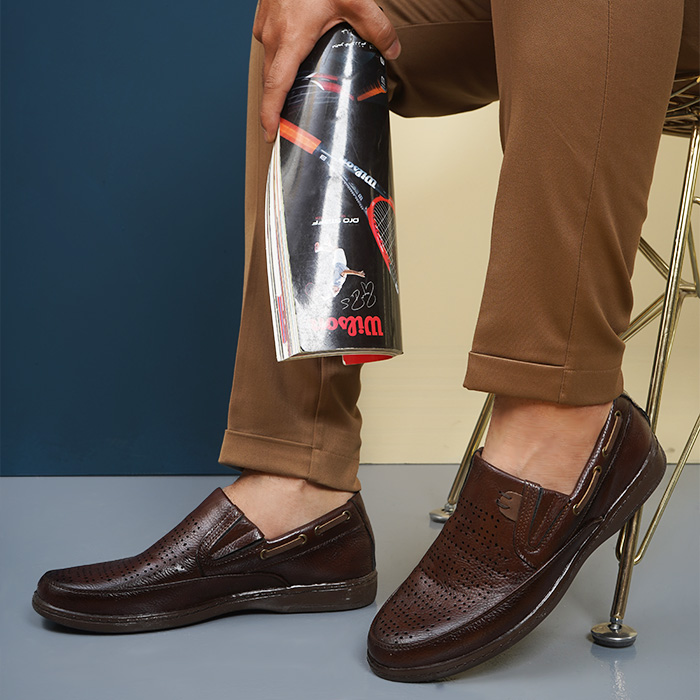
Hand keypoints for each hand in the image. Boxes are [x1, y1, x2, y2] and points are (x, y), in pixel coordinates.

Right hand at [253, 0, 400, 141]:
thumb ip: (377, 28)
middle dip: (276, 105)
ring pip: (270, 62)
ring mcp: (265, 24)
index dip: (269, 115)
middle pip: (271, 81)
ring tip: (295, 94)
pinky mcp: (265, 14)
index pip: (274, 88)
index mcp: (289, 39)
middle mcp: (272, 35)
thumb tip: (393, 50)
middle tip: (286, 126)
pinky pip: (270, 43)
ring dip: (280, 79)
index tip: (270, 135)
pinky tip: (298, 55)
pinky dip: (280, 55)